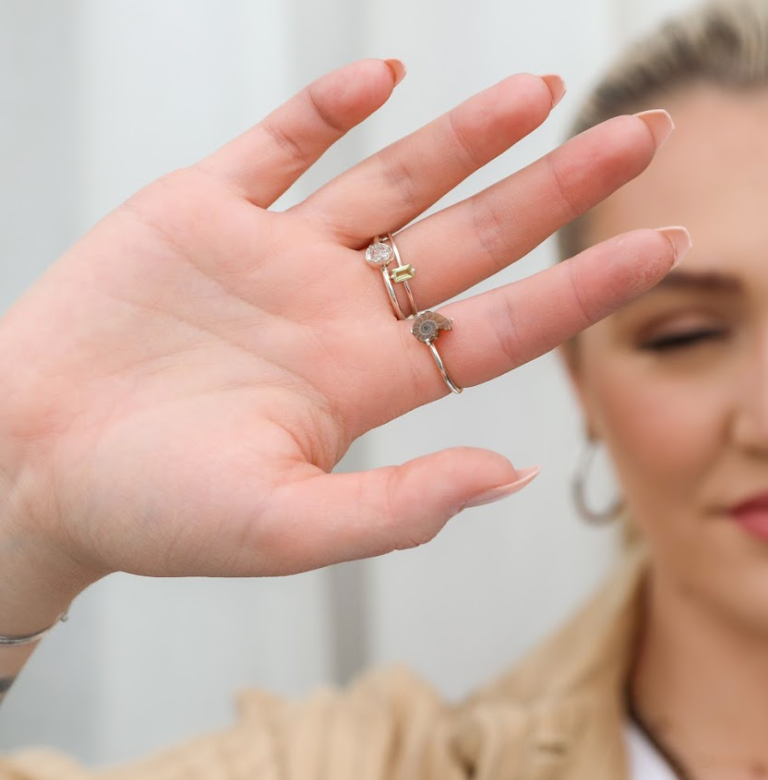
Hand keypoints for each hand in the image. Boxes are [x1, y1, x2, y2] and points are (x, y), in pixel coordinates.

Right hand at [0, 59, 681, 587]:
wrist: (36, 459)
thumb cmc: (148, 508)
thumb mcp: (283, 526)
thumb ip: (399, 507)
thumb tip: (510, 476)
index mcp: (363, 383)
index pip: (501, 328)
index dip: (583, 288)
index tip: (661, 244)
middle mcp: (335, 312)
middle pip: (471, 238)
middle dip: (556, 187)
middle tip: (638, 137)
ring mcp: (274, 255)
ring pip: (389, 179)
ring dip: (464, 136)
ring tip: (538, 94)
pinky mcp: (203, 212)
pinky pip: (279, 146)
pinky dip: (327, 111)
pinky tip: (382, 81)